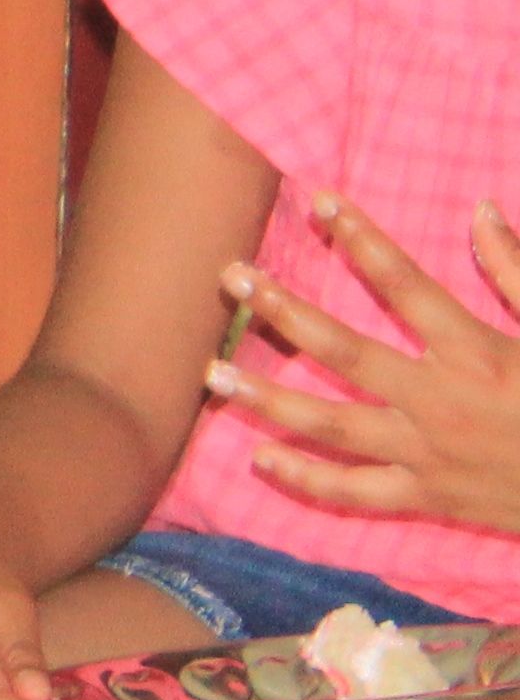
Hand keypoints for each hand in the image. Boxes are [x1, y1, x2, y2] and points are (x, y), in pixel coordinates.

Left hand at [209, 194, 519, 531]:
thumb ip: (518, 273)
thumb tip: (482, 209)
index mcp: (480, 355)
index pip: (408, 286)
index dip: (363, 240)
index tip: (319, 201)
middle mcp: (444, 403)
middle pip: (347, 351)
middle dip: (284, 311)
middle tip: (230, 275)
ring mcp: (430, 455)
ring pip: (333, 425)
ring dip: (269, 398)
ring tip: (211, 373)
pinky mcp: (429, 498)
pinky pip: (356, 493)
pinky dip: (306, 480)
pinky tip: (261, 458)